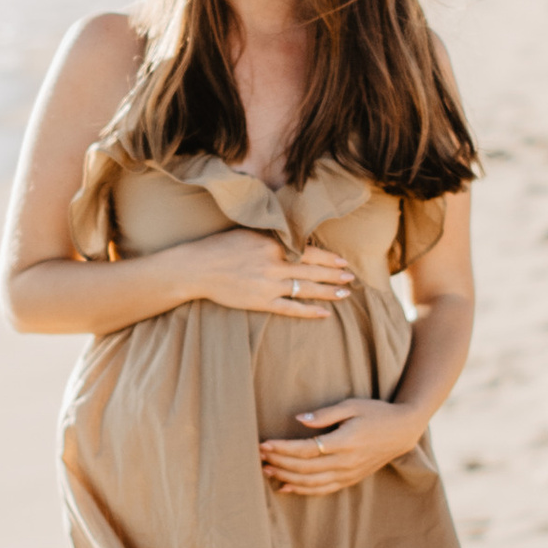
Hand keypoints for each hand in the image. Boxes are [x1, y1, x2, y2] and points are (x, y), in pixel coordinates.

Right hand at [184, 231, 356, 318]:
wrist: (197, 267)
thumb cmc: (220, 247)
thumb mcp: (249, 234)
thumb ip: (272, 237)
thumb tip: (293, 237)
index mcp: (272, 245)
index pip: (308, 251)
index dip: (329, 257)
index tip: (343, 261)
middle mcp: (274, 265)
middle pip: (312, 270)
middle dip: (334, 274)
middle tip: (351, 277)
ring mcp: (268, 285)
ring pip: (305, 288)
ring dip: (328, 291)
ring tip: (345, 293)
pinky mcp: (260, 301)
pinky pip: (290, 308)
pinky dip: (309, 311)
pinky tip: (324, 313)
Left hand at [260, 399, 415, 495]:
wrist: (402, 431)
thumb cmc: (376, 413)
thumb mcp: (352, 405)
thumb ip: (324, 415)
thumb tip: (298, 420)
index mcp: (345, 442)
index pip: (306, 450)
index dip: (283, 449)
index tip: (264, 444)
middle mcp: (345, 462)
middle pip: (304, 468)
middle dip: (279, 462)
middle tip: (258, 456)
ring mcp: (348, 474)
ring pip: (311, 482)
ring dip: (286, 477)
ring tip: (266, 470)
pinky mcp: (350, 480)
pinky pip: (322, 490)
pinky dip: (302, 491)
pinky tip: (285, 487)